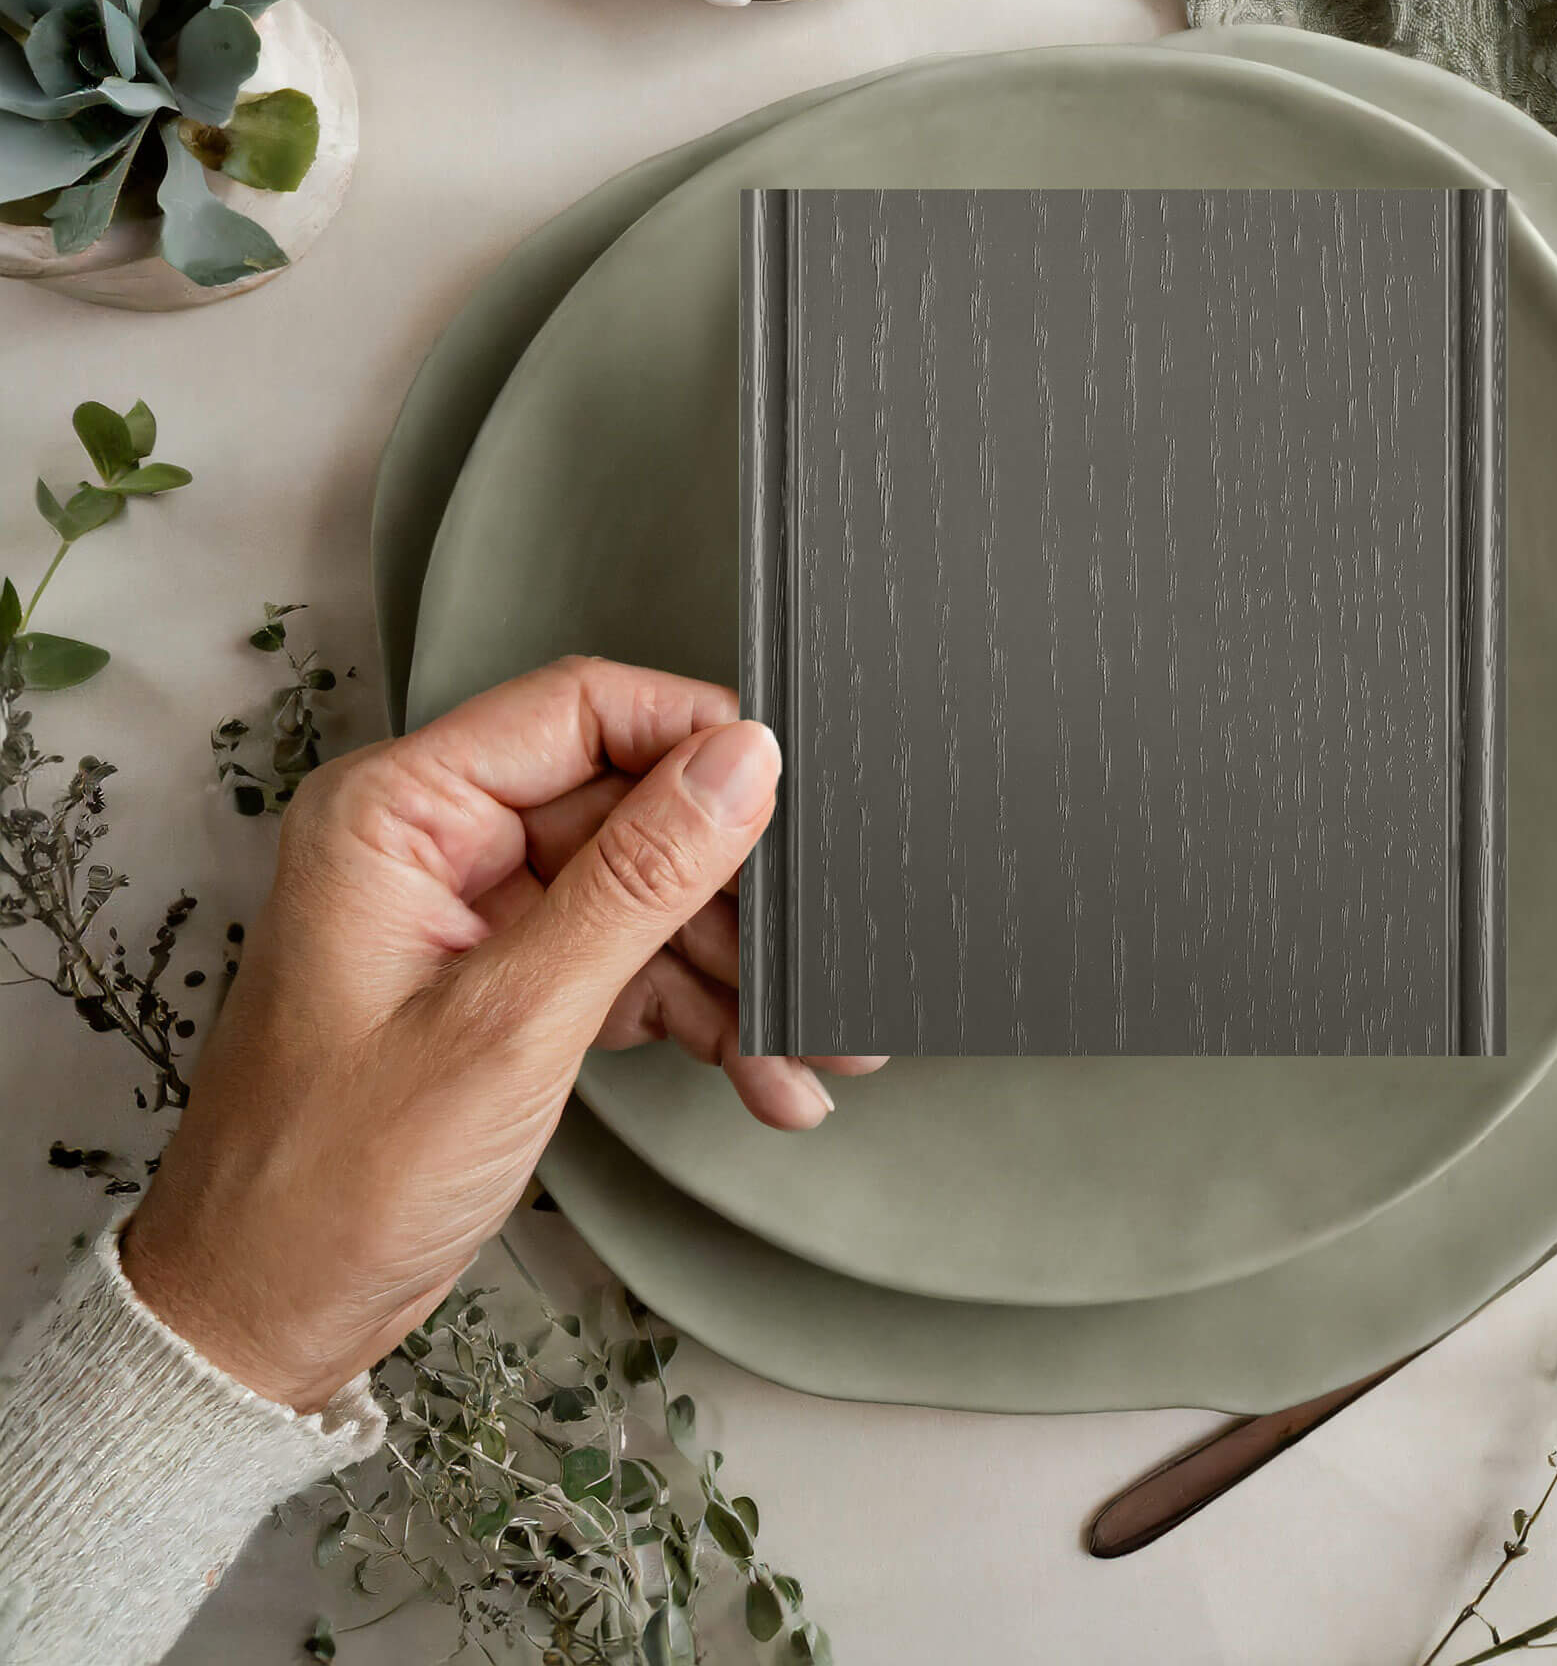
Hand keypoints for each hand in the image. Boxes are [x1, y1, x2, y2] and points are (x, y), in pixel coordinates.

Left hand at [122, 657, 883, 1411]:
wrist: (264, 1322)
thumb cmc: (331, 1183)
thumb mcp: (511, 1021)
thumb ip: (637, 880)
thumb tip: (739, 763)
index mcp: (399, 812)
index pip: (577, 709)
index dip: (695, 735)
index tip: (791, 784)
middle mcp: (438, 844)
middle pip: (630, 808)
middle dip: (733, 885)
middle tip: (816, 941)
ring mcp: (478, 915)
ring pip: (646, 893)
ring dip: (735, 967)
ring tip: (815, 1038)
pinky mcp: (510, 984)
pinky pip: (632, 964)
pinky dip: (701, 1015)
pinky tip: (766, 1071)